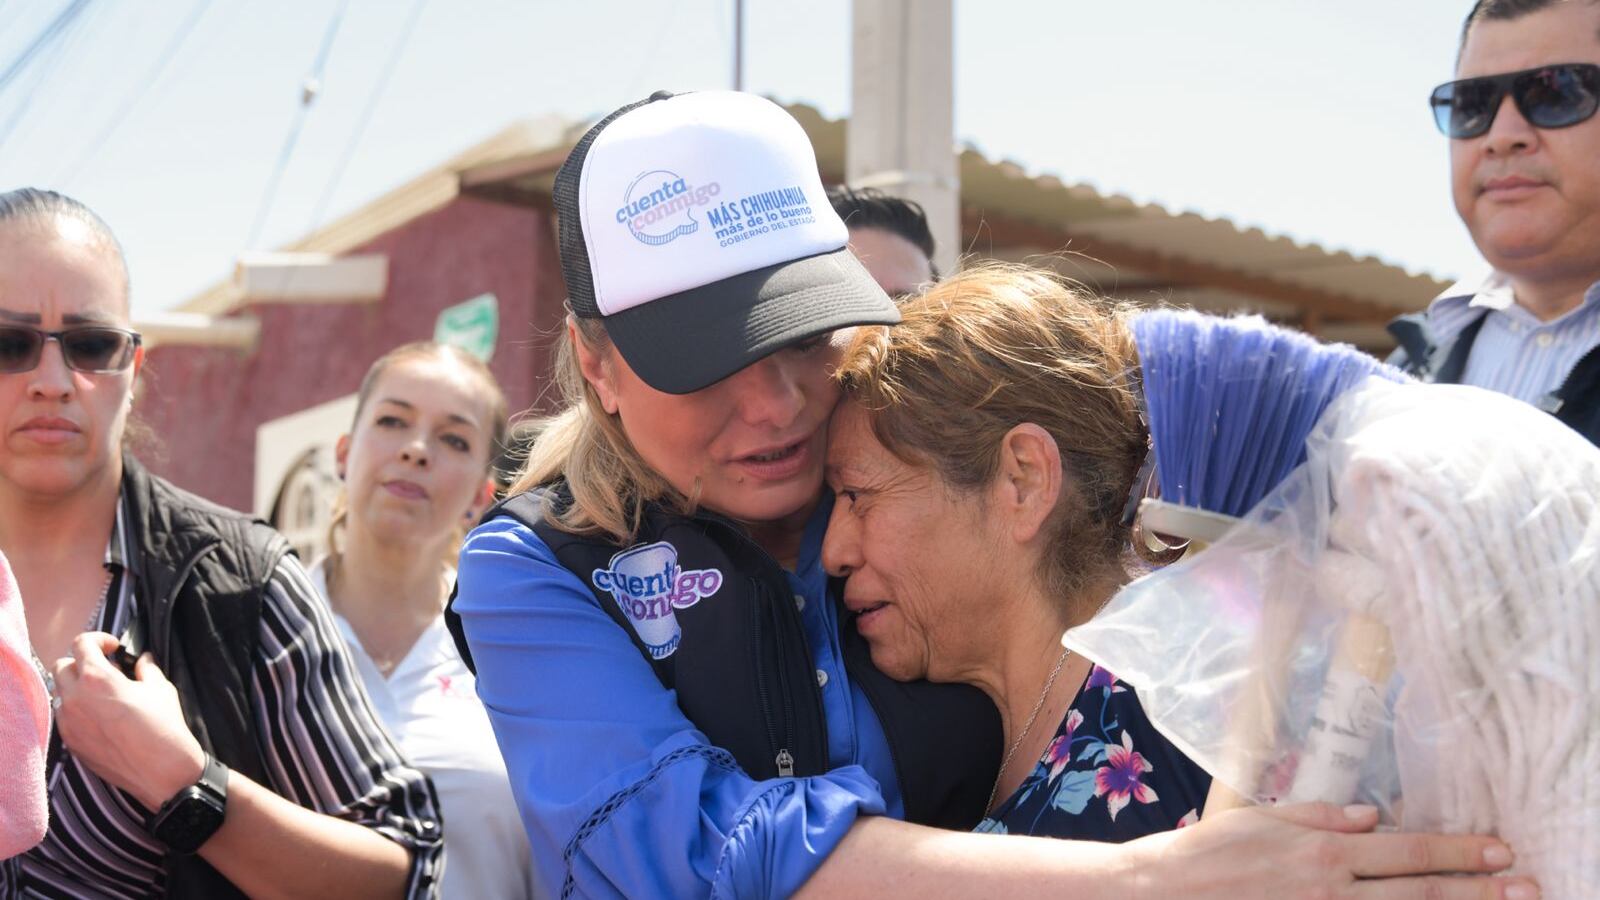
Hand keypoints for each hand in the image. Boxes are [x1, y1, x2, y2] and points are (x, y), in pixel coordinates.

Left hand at [52, 632, 205, 810]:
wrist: (162, 770)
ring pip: (60, 693)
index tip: (113, 648)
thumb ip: (146, 669)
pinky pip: (64, 717)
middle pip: (62, 666)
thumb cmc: (164, 727)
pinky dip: (76, 710)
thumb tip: (142, 660)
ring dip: (76, 687)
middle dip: (82, 663)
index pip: (81, 644)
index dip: (98, 640)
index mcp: (97, 678)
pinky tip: (100, 717)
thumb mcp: (161, 689)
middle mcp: (75, 698)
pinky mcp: (70, 742)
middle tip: (105, 669)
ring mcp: (69, 722)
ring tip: (102, 694)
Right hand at [1126, 802, 1536, 899]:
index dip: (1458, 852)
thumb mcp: (1263, 818)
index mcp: (1324, 853)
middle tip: (1525, 886)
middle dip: (1478, 889)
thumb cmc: (1208, 852)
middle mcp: (1332, 891)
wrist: (1163, 893)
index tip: (1498, 849)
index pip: (1407, 852)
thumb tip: (1371, 817)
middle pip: (1420, 893)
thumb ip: (1320, 817)